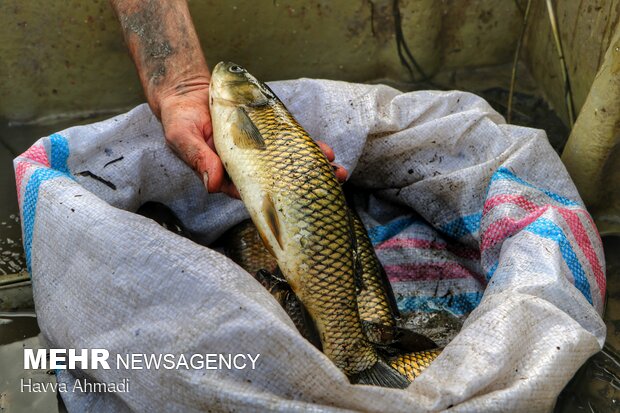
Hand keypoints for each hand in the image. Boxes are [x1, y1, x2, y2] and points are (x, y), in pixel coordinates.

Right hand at [158, 82, 347, 198]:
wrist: (187, 96)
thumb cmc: (181, 121)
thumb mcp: (183, 138)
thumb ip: (198, 158)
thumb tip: (212, 185)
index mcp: (227, 176)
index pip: (253, 193)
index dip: (276, 199)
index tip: (296, 201)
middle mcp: (247, 168)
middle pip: (278, 183)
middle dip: (305, 186)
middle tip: (331, 185)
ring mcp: (259, 153)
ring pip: (288, 166)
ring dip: (313, 169)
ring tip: (337, 171)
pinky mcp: (265, 136)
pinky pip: (288, 145)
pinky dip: (307, 148)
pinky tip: (326, 151)